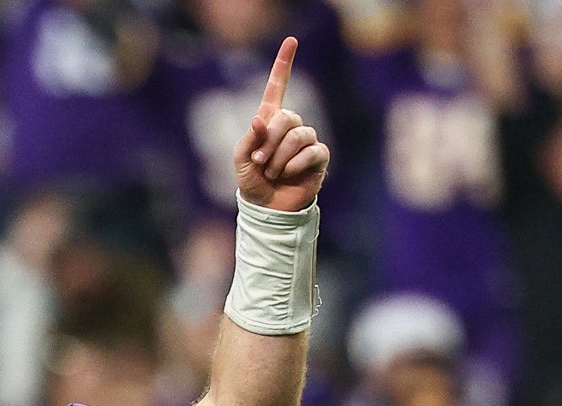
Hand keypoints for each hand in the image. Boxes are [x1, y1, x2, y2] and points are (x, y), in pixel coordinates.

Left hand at [233, 38, 328, 213]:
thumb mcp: (242, 159)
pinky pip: (311, 151)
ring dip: (279, 157)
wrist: (268, 209)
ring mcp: (306, 140)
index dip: (284, 64)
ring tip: (272, 173)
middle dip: (270, 141)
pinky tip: (288, 175)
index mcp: (270, 121)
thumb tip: (260, 118)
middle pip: (286, 116)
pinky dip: (294, 164)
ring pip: (298, 135)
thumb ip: (250, 137)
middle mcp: (290, 126)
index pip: (278, 87)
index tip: (291, 41)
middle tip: (260, 163)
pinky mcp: (319, 156)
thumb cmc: (253, 182)